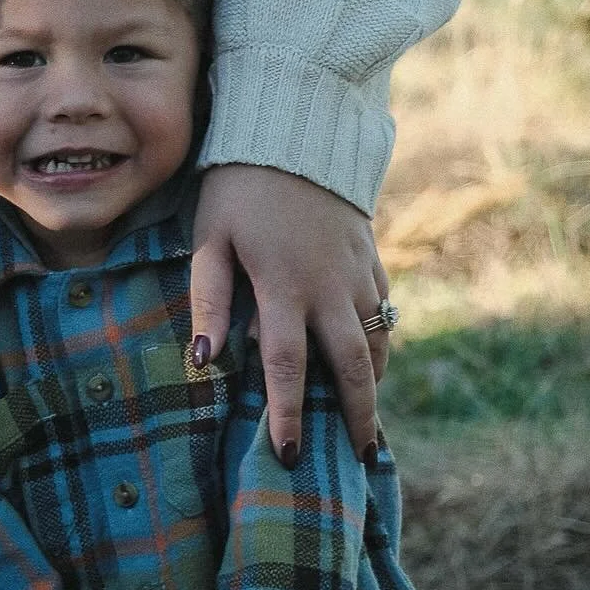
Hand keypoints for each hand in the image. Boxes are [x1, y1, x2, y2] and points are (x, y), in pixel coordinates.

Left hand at [190, 163, 390, 465]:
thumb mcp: (210, 238)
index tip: (290, 456)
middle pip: (352, 366)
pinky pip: (384, 307)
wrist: (293, 129)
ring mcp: (356, 270)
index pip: (287, 365)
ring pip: (377, 339)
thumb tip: (204, 361)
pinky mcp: (371, 254)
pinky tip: (372, 359)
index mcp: (284, 285)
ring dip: (374, 383)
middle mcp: (328, 286)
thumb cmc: (238, 186)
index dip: (288, 414)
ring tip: (367, 421)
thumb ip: (209, 300)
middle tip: (361, 460)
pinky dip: (382, 339)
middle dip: (357, 417)